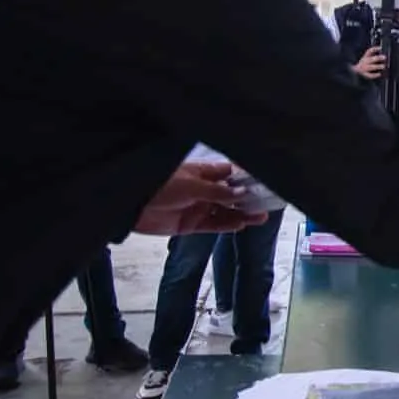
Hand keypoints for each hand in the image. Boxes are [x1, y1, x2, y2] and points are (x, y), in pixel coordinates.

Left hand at [135, 161, 267, 235]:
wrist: (132, 206)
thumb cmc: (159, 186)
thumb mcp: (192, 185)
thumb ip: (218, 191)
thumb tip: (242, 192)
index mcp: (202, 173)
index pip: (229, 173)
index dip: (245, 178)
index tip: (264, 182)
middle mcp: (202, 189)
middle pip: (230, 194)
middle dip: (248, 198)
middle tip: (267, 203)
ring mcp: (197, 207)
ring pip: (225, 211)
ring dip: (242, 213)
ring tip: (260, 216)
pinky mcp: (190, 224)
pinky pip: (213, 225)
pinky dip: (227, 225)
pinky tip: (241, 224)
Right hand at [352, 47, 385, 78]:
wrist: (354, 71)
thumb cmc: (364, 64)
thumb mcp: (367, 58)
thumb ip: (373, 55)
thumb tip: (382, 53)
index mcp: (365, 57)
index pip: (369, 51)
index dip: (374, 49)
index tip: (380, 48)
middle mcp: (364, 62)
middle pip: (371, 59)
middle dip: (378, 58)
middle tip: (384, 57)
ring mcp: (364, 68)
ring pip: (370, 67)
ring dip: (377, 66)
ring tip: (383, 66)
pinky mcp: (364, 74)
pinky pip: (369, 75)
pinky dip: (374, 75)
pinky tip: (379, 74)